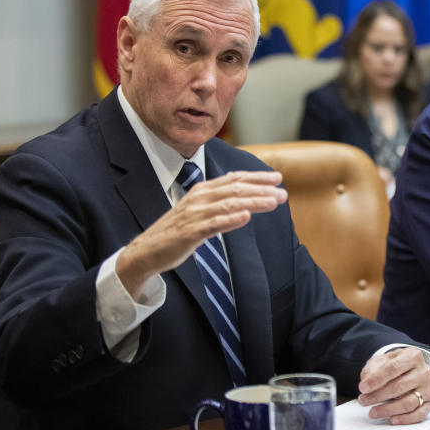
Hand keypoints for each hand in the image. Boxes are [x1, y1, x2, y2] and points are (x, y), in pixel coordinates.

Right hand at [116, 170, 287, 296]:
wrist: (146, 251)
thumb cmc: (176, 231)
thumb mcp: (198, 211)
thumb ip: (218, 202)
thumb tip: (243, 197)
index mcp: (202, 191)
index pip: (234, 179)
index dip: (256, 177)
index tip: (277, 178)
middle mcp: (199, 198)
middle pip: (235, 189)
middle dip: (262, 190)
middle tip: (283, 193)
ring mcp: (194, 215)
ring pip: (229, 204)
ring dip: (254, 202)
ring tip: (274, 202)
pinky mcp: (189, 233)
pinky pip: (213, 224)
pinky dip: (231, 219)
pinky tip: (246, 217)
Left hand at [358, 347, 429, 424]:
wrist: (410, 370)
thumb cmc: (394, 366)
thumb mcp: (382, 361)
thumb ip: (372, 370)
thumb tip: (366, 383)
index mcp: (412, 356)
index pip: (393, 368)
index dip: (376, 379)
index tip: (363, 388)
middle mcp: (424, 371)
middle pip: (399, 386)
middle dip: (378, 396)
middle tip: (363, 401)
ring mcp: (428, 388)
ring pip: (408, 403)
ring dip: (388, 410)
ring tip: (373, 412)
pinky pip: (419, 414)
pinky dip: (404, 419)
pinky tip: (391, 419)